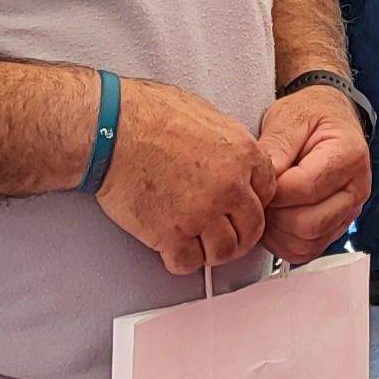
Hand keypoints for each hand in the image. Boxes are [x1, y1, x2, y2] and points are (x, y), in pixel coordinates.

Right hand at [97, 78, 268, 274]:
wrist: (110, 129)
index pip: (268, 193)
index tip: (239, 209)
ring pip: (225, 252)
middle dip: (239, 234)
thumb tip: (232, 161)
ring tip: (197, 244)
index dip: (252, 203)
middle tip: (223, 235)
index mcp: (243, 154)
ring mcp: (203, 213)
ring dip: (212, 252)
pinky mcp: (172, 234)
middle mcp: (230, 187)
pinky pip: (188, 263)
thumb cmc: (146, 114)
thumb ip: (227, 144)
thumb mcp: (205, 115)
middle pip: (252, 228)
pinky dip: (181, 261)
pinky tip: (173, 249)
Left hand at [251, 85, 371, 264]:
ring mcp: (350, 212)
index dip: (273, 191)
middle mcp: (357, 188)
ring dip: (277, 232)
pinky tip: (274, 222)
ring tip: (265, 208)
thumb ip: (275, 147)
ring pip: (308, 242)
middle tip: (259, 197)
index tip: (257, 182)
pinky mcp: (338, 227)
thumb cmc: (310, 116)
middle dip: (274, 215)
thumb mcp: (289, 117)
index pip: (305, 188)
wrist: (330, 119)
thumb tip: (261, 182)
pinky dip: (284, 243)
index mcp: (349, 156)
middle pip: (308, 223)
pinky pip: (308, 251)